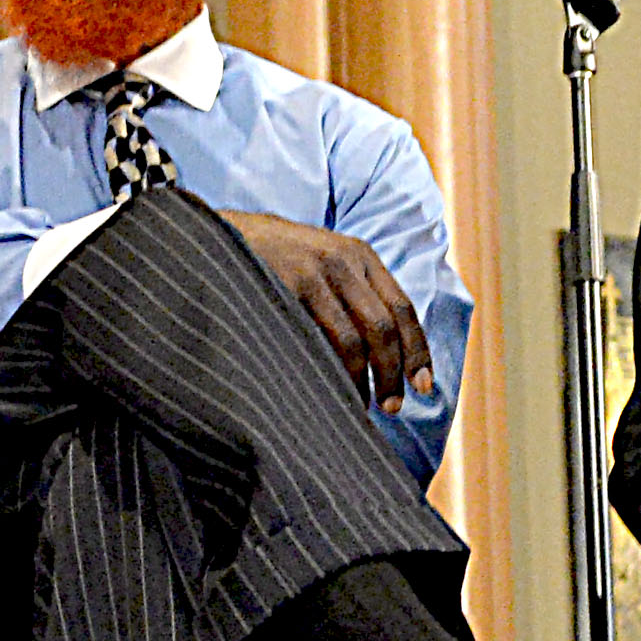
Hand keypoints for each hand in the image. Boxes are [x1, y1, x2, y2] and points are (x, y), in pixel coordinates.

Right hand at [219, 209, 432, 407]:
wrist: (217, 233)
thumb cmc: (273, 257)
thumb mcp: (321, 259)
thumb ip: (353, 291)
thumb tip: (386, 352)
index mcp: (360, 254)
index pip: (403, 308)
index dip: (417, 351)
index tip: (423, 386)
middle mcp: (343, 260)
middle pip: (383, 328)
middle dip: (392, 374)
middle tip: (390, 407)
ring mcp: (313, 273)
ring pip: (352, 340)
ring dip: (360, 381)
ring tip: (358, 406)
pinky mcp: (286, 286)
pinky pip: (317, 341)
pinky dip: (328, 372)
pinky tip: (327, 389)